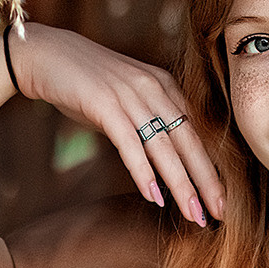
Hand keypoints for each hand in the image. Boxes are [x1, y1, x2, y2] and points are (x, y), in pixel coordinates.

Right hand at [8, 24, 224, 226]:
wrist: (46, 54)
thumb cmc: (85, 83)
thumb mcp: (126, 99)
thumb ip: (147, 121)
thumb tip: (163, 159)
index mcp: (164, 87)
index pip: (197, 133)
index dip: (212, 167)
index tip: (222, 199)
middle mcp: (153, 89)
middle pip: (188, 142)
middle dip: (206, 181)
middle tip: (219, 213)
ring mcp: (130, 96)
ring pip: (164, 147)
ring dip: (180, 184)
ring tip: (193, 213)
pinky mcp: (105, 104)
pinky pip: (129, 143)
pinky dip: (143, 171)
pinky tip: (154, 197)